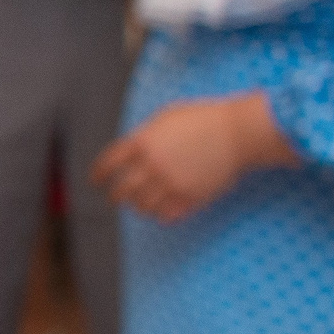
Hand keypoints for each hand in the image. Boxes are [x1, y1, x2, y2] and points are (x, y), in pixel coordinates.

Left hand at [92, 92, 299, 222]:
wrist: (238, 132)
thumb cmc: (203, 119)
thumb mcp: (165, 118)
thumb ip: (144, 136)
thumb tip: (129, 151)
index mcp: (142, 143)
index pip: (108, 164)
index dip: (98, 175)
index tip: (96, 181)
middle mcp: (153, 165)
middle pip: (122, 190)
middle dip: (115, 196)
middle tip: (114, 198)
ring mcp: (171, 183)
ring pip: (142, 206)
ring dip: (138, 206)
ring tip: (138, 205)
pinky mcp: (190, 197)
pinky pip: (167, 215)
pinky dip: (160, 215)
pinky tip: (160, 212)